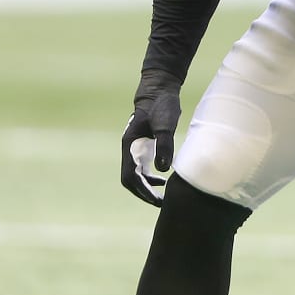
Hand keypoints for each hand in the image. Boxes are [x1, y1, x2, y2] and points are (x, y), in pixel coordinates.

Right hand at [121, 69, 181, 206]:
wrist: (158, 89)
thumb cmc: (162, 105)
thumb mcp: (165, 124)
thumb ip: (164, 145)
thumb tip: (163, 170)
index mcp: (130, 146)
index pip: (131, 176)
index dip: (142, 191)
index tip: (155, 201)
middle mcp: (129, 149)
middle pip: (130, 180)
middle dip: (143, 194)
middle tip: (160, 205)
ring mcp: (134, 148)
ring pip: (136, 175)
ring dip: (146, 188)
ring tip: (162, 199)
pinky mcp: (143, 146)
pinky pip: (142, 169)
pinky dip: (150, 178)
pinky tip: (163, 181)